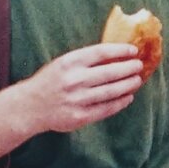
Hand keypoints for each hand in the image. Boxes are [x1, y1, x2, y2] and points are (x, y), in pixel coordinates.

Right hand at [20, 43, 144, 134]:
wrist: (29, 106)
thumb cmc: (51, 81)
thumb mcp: (64, 63)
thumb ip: (87, 60)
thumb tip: (118, 55)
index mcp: (70, 62)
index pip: (102, 52)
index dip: (121, 50)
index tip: (133, 50)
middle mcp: (74, 80)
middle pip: (110, 72)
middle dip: (129, 68)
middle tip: (139, 66)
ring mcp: (77, 99)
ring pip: (111, 91)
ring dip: (128, 85)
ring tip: (137, 80)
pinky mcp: (79, 117)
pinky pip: (106, 109)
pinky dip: (120, 102)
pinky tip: (127, 97)